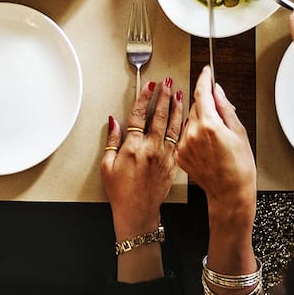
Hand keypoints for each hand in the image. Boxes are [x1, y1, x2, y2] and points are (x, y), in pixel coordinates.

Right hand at [102, 78, 183, 237]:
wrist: (137, 212)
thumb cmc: (121, 191)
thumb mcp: (107, 165)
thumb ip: (111, 140)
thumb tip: (113, 121)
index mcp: (133, 147)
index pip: (139, 115)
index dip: (145, 98)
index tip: (149, 86)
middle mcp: (151, 149)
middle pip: (159, 116)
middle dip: (164, 96)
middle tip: (167, 83)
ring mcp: (164, 156)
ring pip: (173, 126)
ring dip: (176, 108)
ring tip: (179, 94)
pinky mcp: (173, 164)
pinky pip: (179, 140)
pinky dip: (183, 127)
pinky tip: (186, 118)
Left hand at [176, 67, 255, 219]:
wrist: (230, 194)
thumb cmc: (240, 168)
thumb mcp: (239, 132)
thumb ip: (225, 108)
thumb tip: (217, 90)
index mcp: (209, 125)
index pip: (201, 92)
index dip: (204, 79)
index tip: (206, 71)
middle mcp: (192, 133)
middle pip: (195, 106)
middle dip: (206, 105)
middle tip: (220, 118)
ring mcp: (184, 145)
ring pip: (189, 121)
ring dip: (199, 121)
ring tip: (215, 139)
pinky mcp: (179, 154)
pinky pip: (185, 136)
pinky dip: (193, 135)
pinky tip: (206, 147)